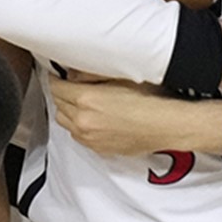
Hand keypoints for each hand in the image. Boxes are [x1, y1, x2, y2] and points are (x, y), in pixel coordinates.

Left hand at [46, 76, 192, 155]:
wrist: (166, 126)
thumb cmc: (150, 101)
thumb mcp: (121, 76)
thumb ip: (91, 74)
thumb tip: (73, 74)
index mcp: (86, 99)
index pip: (56, 87)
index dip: (56, 78)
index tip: (59, 75)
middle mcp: (83, 120)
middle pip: (58, 104)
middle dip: (62, 93)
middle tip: (70, 85)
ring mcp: (89, 137)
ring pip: (65, 122)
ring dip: (68, 111)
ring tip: (79, 103)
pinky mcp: (97, 148)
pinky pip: (77, 136)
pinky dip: (78, 126)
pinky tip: (90, 119)